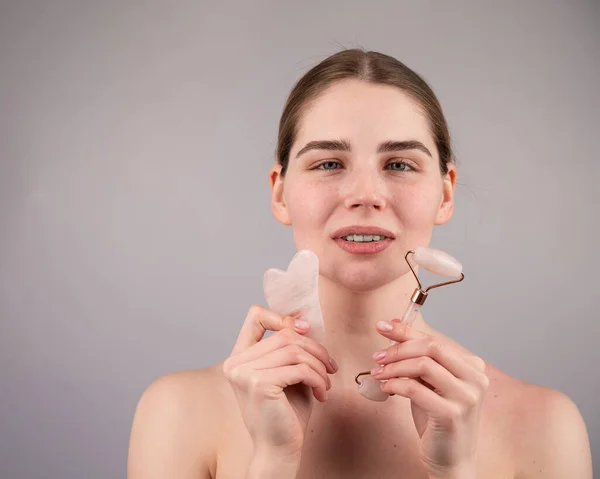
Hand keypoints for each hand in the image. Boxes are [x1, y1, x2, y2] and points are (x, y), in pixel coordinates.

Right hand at [222, 305, 336, 459]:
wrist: (279, 450)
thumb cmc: (286, 413)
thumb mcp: (287, 373)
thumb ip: (290, 349)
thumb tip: (303, 321)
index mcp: (239, 357)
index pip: (255, 316)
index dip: (282, 317)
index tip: (305, 331)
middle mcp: (236, 363)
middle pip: (284, 335)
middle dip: (315, 348)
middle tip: (330, 366)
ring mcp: (245, 373)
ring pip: (294, 351)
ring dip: (319, 365)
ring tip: (326, 382)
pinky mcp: (259, 384)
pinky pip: (300, 369)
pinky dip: (318, 379)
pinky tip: (321, 393)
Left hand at [371, 319, 487, 475]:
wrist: (451, 459)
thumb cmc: (438, 418)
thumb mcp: (427, 382)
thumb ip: (416, 357)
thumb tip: (396, 324)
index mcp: (472, 366)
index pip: (434, 340)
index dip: (406, 331)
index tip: (382, 326)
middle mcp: (475, 379)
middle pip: (431, 348)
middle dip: (399, 348)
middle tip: (377, 356)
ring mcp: (467, 397)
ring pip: (423, 365)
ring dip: (394, 367)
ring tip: (378, 373)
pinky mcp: (452, 414)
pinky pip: (416, 389)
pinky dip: (396, 384)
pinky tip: (386, 387)